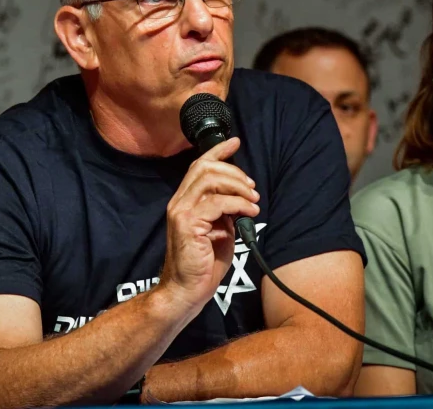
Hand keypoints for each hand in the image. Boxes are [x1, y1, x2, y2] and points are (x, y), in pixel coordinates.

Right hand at [159, 137, 259, 311]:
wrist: (186, 290)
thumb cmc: (203, 265)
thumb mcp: (219, 231)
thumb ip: (224, 212)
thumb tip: (241, 198)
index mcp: (185, 201)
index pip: (198, 166)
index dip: (217, 151)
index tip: (235, 142)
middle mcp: (179, 202)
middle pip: (205, 168)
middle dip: (234, 172)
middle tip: (252, 187)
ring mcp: (180, 211)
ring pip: (210, 180)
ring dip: (238, 186)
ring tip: (253, 201)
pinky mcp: (187, 223)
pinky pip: (216, 203)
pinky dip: (237, 204)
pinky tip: (249, 212)